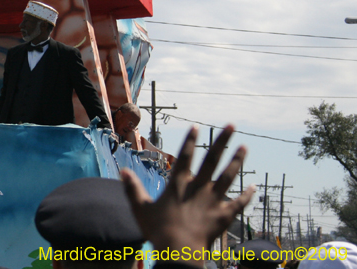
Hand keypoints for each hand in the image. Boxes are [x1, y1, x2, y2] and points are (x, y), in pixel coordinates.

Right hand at [119, 125, 253, 266]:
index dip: (190, 140)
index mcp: (179, 184)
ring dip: (237, 161)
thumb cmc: (158, 230)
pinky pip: (239, 203)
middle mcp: (199, 187)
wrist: (180, 251)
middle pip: (213, 160)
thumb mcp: (141, 208)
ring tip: (245, 147)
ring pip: (229, 176)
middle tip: (232, 125)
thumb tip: (123, 171)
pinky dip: (247, 196)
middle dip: (223, 141)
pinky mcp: (224, 215)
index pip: (185, 156)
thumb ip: (133, 189)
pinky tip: (254, 188)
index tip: (196, 126)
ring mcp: (214, 200)